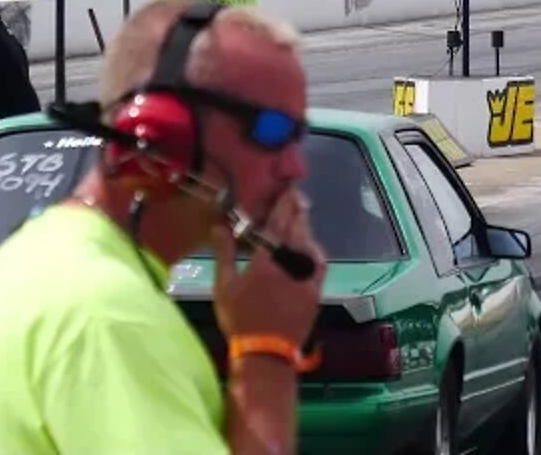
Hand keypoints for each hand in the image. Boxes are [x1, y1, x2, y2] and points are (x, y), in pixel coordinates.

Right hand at [211, 188, 326, 345]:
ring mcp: (306, 276)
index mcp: (266, 259)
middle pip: (296, 228)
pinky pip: (319, 263)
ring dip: (305, 226)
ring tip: (301, 213)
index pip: (277, 223)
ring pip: (308, 243)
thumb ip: (224, 252)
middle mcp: (290, 262)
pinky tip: (310, 244)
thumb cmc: (239, 319)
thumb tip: (221, 224)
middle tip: (297, 193)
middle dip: (296, 209)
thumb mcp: (224, 285)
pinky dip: (314, 250)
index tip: (287, 189)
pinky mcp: (316, 289)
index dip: (283, 204)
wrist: (266, 351)